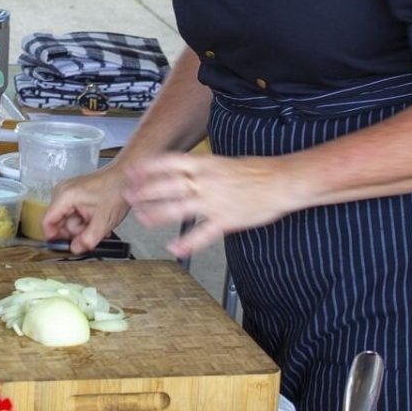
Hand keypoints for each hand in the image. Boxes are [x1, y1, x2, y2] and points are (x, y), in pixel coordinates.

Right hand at [42, 164, 130, 253]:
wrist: (126, 177)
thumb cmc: (116, 191)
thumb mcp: (103, 221)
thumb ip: (88, 239)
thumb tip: (74, 249)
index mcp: (65, 196)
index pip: (47, 222)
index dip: (53, 237)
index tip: (63, 246)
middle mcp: (62, 192)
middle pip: (58, 222)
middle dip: (75, 232)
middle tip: (91, 231)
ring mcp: (67, 192)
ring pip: (67, 220)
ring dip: (82, 227)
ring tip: (98, 223)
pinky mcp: (73, 194)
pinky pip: (72, 213)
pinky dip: (83, 219)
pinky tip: (96, 219)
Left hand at [122, 152, 293, 257]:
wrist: (283, 181)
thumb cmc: (257, 171)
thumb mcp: (224, 162)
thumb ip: (202, 167)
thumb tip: (183, 169)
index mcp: (206, 165)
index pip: (170, 162)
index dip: (148, 167)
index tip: (132, 171)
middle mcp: (207, 182)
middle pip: (169, 185)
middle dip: (145, 191)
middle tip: (127, 196)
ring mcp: (215, 202)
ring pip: (180, 208)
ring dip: (158, 214)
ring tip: (143, 219)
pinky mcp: (226, 220)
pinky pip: (202, 234)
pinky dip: (187, 243)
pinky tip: (174, 248)